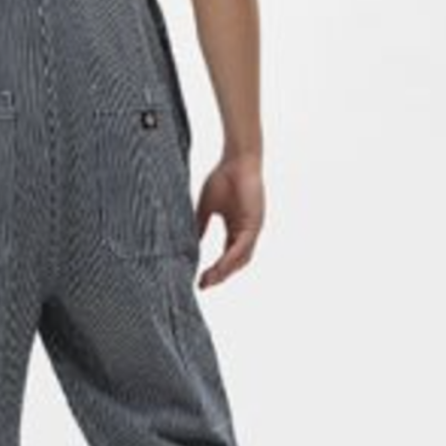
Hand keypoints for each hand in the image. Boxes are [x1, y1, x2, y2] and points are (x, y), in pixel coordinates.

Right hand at [195, 155, 264, 288]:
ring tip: (209, 280)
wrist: (237, 160)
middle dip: (219, 276)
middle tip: (203, 285)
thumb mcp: (207, 207)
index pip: (226, 255)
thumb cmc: (223, 177)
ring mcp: (252, 229)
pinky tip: (219, 267)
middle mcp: (246, 232)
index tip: (199, 280)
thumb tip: (190, 244)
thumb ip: (200, 226)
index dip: (214, 269)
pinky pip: (243, 247)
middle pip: (235, 262)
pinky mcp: (255, 224)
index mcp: (236, 228)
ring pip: (241, 258)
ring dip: (225, 272)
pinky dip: (231, 259)